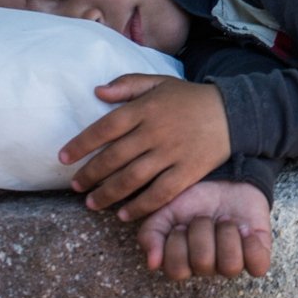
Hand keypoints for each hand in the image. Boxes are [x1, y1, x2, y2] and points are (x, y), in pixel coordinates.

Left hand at [60, 75, 230, 220]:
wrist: (234, 113)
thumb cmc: (190, 98)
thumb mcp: (160, 83)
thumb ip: (128, 84)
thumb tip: (97, 91)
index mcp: (146, 109)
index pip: (104, 128)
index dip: (81, 144)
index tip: (63, 158)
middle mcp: (156, 132)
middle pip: (114, 158)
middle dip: (89, 175)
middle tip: (75, 186)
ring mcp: (172, 153)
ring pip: (131, 179)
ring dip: (107, 194)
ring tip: (92, 203)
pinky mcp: (187, 172)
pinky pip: (158, 194)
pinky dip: (138, 207)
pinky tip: (123, 214)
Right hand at [136, 180, 273, 279]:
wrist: (226, 177)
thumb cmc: (192, 198)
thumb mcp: (164, 210)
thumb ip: (151, 235)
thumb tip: (152, 263)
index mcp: (184, 261)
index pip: (177, 270)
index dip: (178, 243)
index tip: (181, 223)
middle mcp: (208, 266)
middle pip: (203, 264)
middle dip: (203, 231)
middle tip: (205, 217)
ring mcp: (233, 261)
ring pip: (230, 266)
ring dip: (226, 235)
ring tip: (226, 220)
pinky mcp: (258, 253)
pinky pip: (258, 266)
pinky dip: (251, 246)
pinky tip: (245, 229)